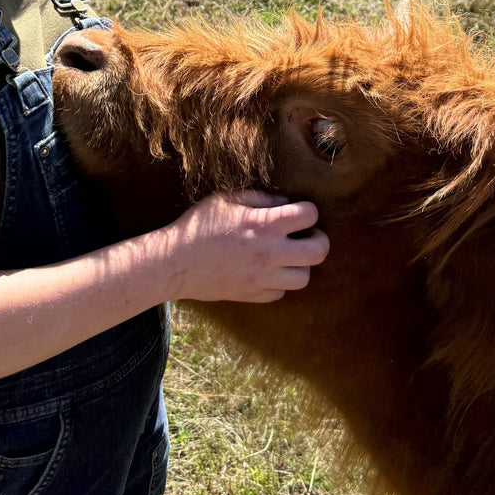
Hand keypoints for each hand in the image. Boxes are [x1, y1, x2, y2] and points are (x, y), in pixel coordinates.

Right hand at [163, 190, 328, 303]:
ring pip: (304, 278)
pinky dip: (280, 282)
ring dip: (301, 264)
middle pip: (319, 252)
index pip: (309, 215)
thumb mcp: (227, 199)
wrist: (175, 263)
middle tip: (308, 236)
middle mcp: (270, 254)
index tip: (299, 212)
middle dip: (319, 240)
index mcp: (265, 225)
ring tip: (288, 256)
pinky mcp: (253, 295)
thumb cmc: (199, 226)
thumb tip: (285, 203)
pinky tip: (268, 271)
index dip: (308, 211)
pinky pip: (281, 293)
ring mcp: (263, 279)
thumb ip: (260, 198)